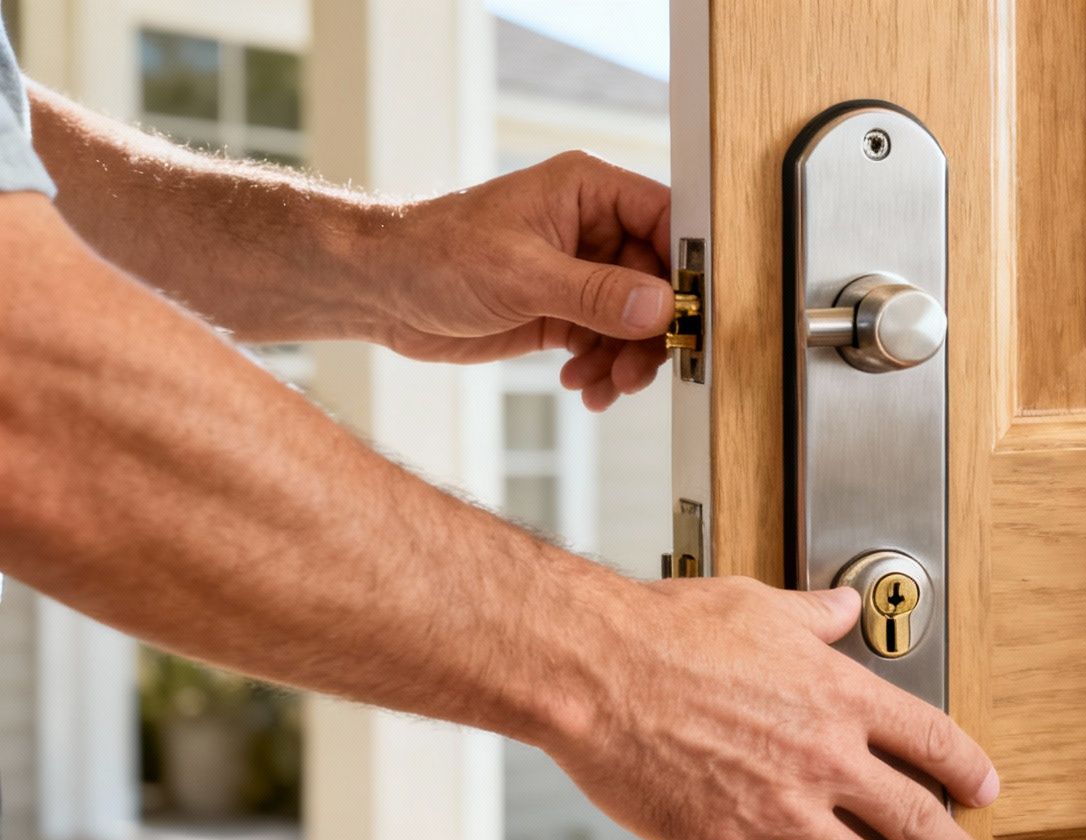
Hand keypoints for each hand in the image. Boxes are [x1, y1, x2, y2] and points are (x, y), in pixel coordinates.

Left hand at [369, 151, 672, 410]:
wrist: (380, 289)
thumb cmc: (435, 254)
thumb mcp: (522, 275)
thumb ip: (597, 292)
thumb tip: (661, 307)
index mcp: (588, 192)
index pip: (666, 218)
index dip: (685, 265)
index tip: (690, 311)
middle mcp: (592, 228)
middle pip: (658, 280)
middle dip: (651, 331)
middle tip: (638, 369)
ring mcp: (581, 272)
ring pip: (635, 320)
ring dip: (626, 359)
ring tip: (603, 387)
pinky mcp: (565, 310)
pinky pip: (607, 343)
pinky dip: (603, 370)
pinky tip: (582, 386)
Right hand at [549, 576, 998, 839]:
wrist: (598, 668)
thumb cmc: (669, 629)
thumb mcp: (759, 605)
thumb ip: (811, 616)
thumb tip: (839, 607)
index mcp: (838, 696)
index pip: (930, 738)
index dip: (967, 767)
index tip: (983, 787)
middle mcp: (821, 756)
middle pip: (913, 816)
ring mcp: (777, 806)